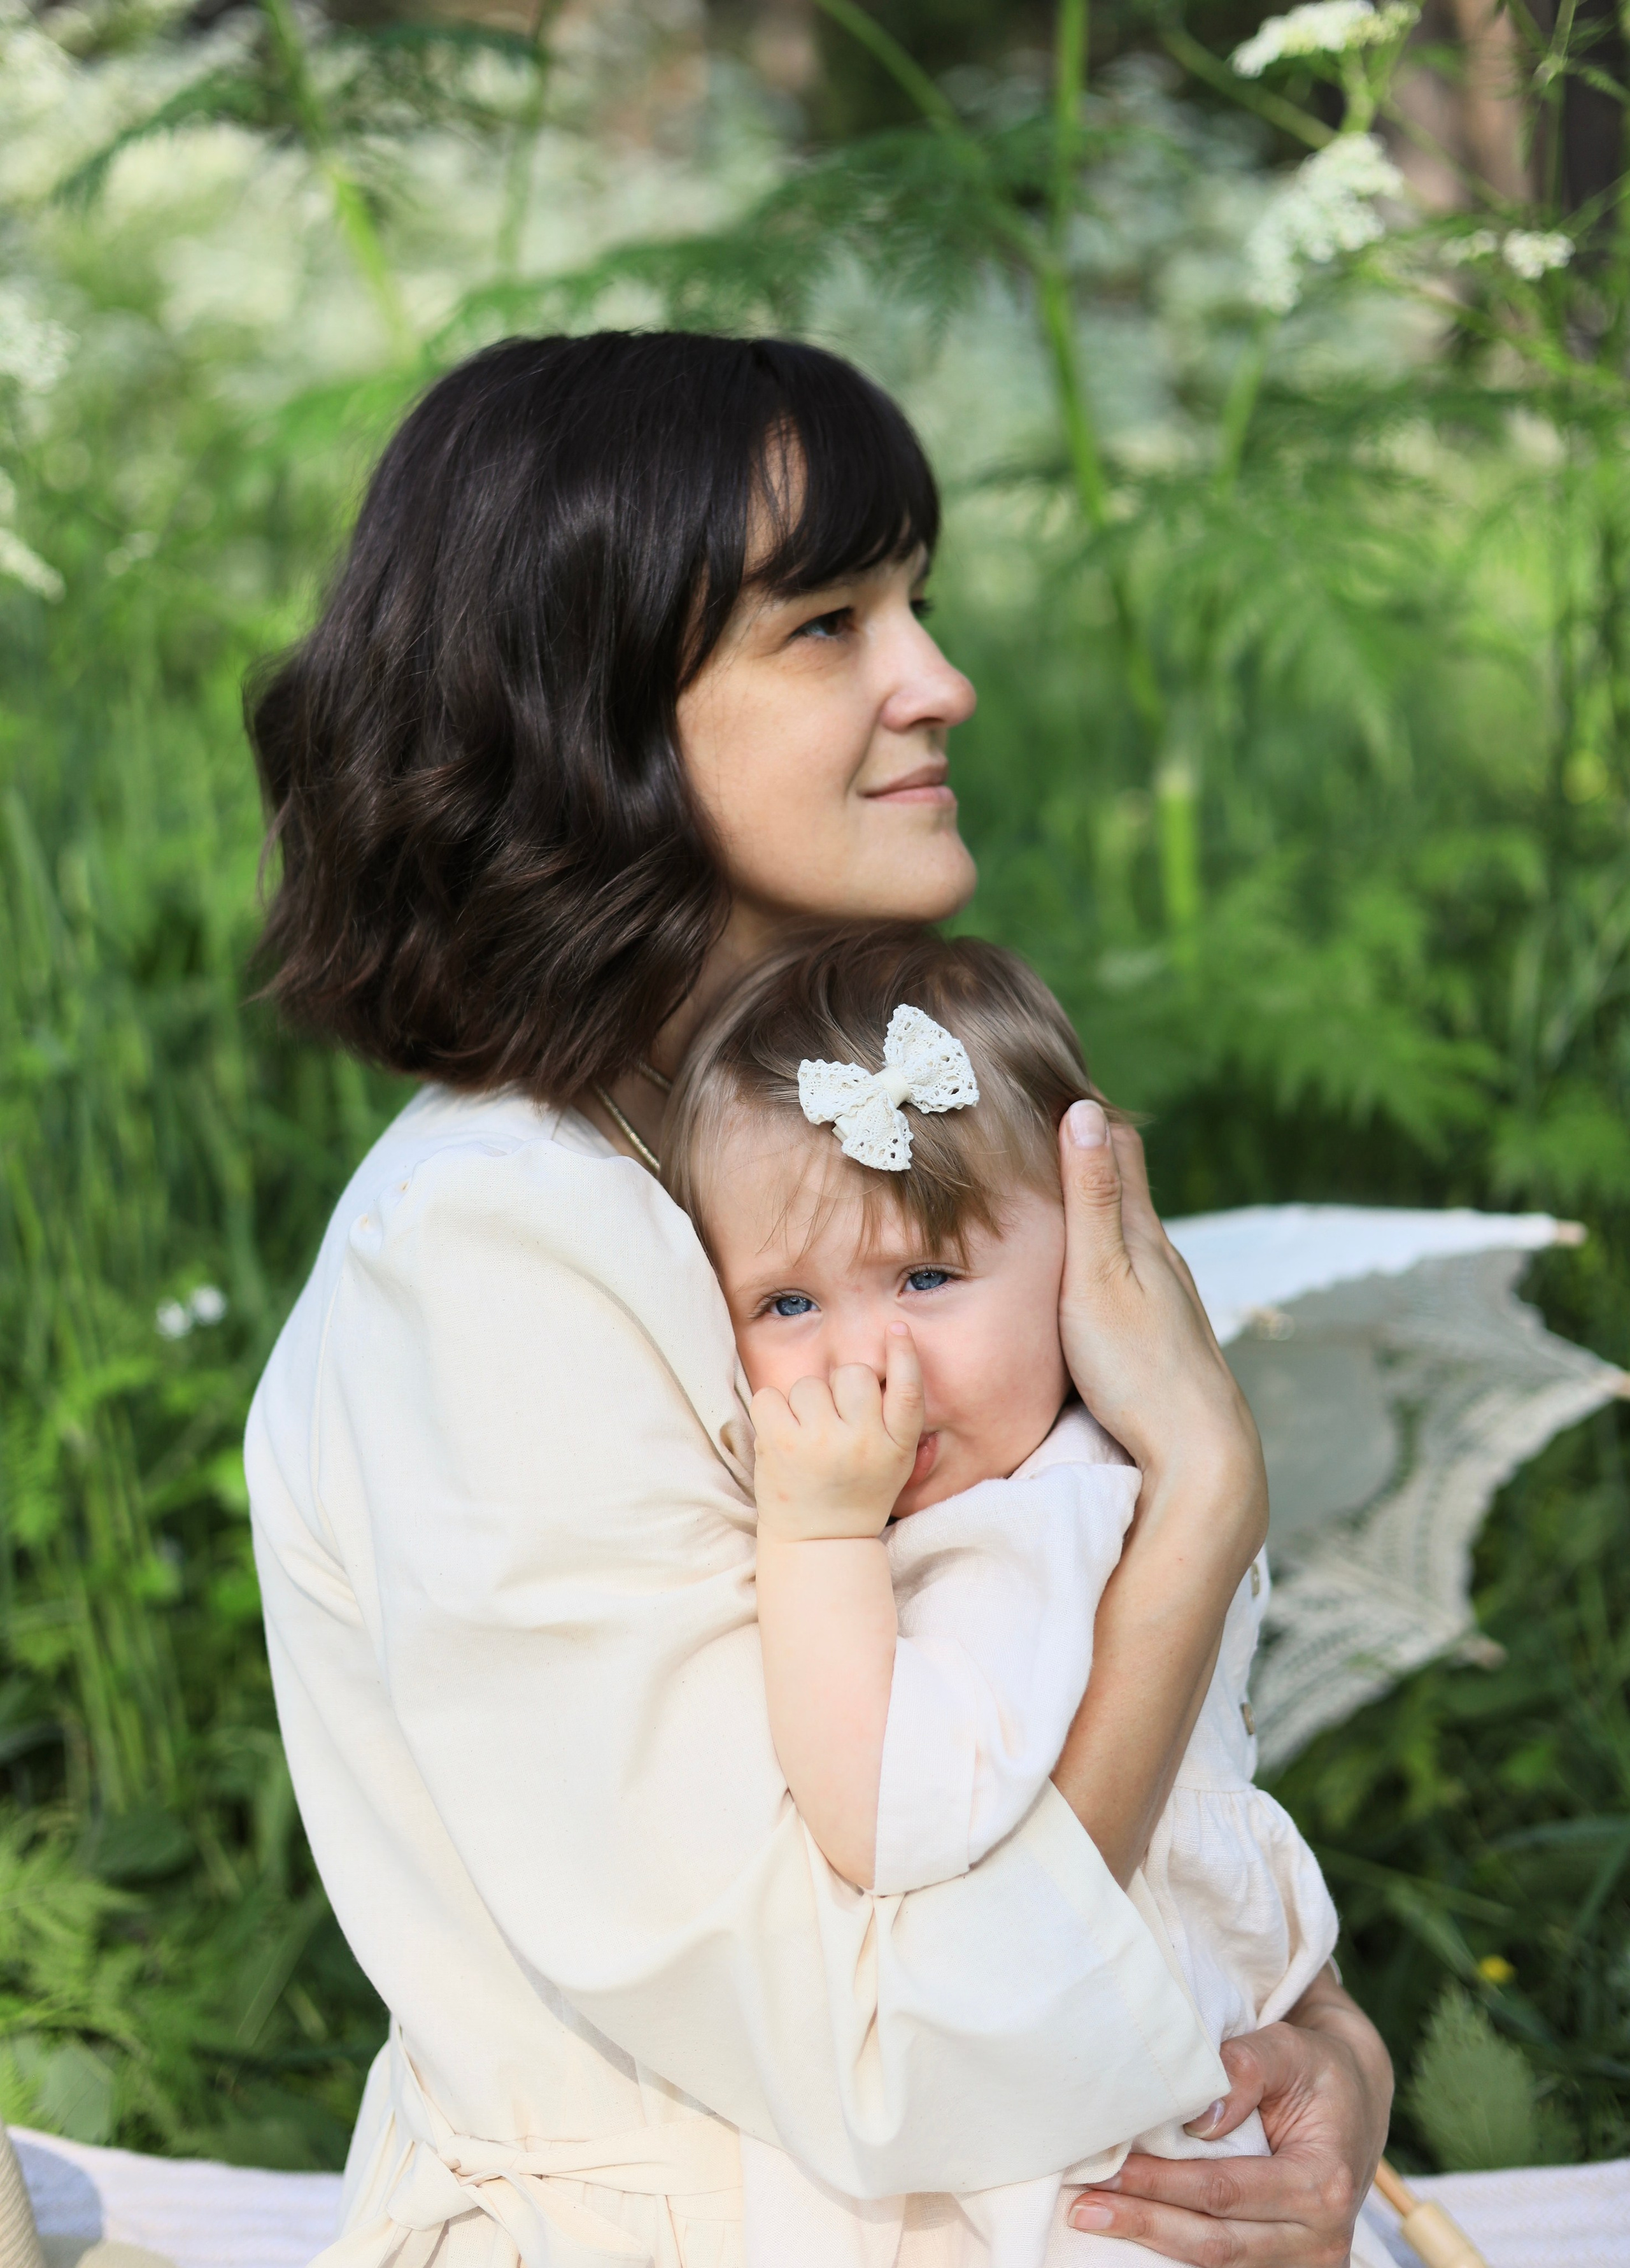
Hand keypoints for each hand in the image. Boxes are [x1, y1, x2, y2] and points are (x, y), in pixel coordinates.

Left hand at [750, 1325, 923, 1540]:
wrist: (818, 1544)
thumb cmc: (856, 1493)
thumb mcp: (895, 1462)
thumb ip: (895, 1418)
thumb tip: (893, 1352)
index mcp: (896, 1447)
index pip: (908, 1390)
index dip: (904, 1355)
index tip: (896, 1330)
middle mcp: (863, 1442)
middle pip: (854, 1374)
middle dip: (841, 1388)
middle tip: (835, 1422)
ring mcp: (821, 1442)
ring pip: (810, 1384)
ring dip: (804, 1403)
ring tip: (808, 1437)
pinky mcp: (782, 1444)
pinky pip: (772, 1395)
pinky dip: (772, 1410)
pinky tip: (782, 1435)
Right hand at [1056, 1099, 1265, 1528]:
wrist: (1199, 1451)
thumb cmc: (1138, 1366)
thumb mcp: (1097, 1276)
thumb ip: (1089, 1200)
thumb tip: (1083, 1110)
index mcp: (1144, 1234)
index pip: (1118, 1147)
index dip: (1085, 1108)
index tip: (1049, 1072)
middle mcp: (1162, 1257)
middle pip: (1125, 1183)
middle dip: (1088, 1146)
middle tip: (1045, 1108)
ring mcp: (1166, 1296)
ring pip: (1129, 1229)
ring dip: (1097, 1198)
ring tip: (1060, 1175)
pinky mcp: (1161, 1332)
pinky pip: (1129, 1268)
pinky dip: (1104, 1244)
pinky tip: (1093, 1261)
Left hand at [1067, 1968, 1392, 2262]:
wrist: (1355, 2101)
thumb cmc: (1316, 2069)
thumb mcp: (1289, 2048)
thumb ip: (1247, 2068)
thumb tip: (1197, 2117)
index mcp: (1323, 2185)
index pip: (1226, 2192)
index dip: (1163, 2184)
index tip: (1109, 2167)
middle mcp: (1321, 2239)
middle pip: (1215, 2242)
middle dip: (1144, 2223)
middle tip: (1080, 2204)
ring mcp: (1305, 2263)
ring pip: (1216, 2265)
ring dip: (1151, 2242)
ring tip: (1092, 2219)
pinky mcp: (1286, 2267)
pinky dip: (1174, 2250)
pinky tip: (1133, 2231)